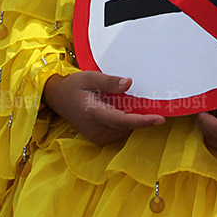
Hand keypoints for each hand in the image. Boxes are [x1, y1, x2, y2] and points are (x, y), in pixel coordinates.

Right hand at [42, 71, 164, 144]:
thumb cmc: (73, 86)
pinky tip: (116, 108)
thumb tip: (129, 83)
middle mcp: (96, 129)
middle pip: (127, 125)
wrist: (57, 98)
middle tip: (139, 98)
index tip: (160, 119)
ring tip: (118, 101)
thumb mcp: (89, 77)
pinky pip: (119, 131)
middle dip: (139, 114)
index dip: (144, 121)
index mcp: (93, 113)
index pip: (123, 120)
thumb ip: (109, 82)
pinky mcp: (98, 139)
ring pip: (124, 129)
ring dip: (130, 117)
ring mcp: (96, 136)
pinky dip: (123, 121)